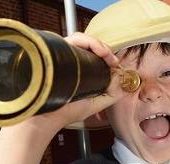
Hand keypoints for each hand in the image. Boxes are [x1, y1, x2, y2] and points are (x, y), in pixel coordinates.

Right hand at [11, 32, 126, 135]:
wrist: (45, 117)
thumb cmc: (65, 112)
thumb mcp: (95, 103)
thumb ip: (111, 94)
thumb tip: (124, 78)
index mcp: (78, 70)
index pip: (94, 54)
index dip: (107, 56)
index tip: (115, 64)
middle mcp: (68, 60)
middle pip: (89, 45)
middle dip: (105, 50)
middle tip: (112, 60)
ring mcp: (61, 55)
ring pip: (83, 39)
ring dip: (99, 45)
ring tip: (106, 55)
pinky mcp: (56, 50)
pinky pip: (75, 38)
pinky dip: (90, 41)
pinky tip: (99, 51)